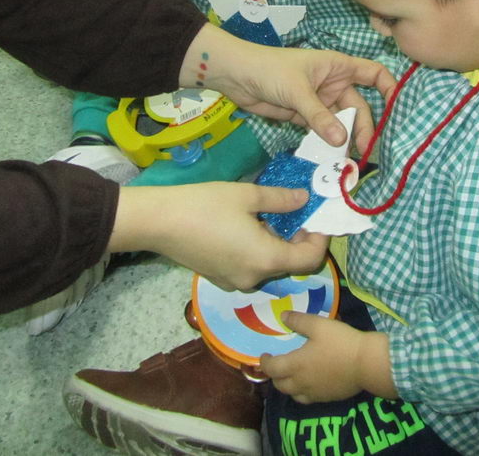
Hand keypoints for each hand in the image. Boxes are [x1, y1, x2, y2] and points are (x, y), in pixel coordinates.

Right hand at [108, 182, 328, 289]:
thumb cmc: (204, 205)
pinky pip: (248, 267)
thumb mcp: (247, 196)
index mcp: (266, 259)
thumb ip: (281, 200)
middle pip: (289, 264)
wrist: (158, 222)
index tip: (318, 218)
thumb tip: (305, 199)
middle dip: (297, 239)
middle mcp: (253, 278)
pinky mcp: (218, 278)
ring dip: (276, 243)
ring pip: (268, 265)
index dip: (320, 239)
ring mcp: (234, 282)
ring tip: (268, 215)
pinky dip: (256, 250)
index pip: (309, 259)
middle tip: (296, 211)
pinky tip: (245, 227)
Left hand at [180, 25, 396, 153]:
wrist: (235, 75)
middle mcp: (334, 84)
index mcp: (338, 67)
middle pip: (359, 107)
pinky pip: (323, 132)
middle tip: (366, 150)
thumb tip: (342, 141)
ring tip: (351, 160)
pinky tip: (332, 158)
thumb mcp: (297, 91)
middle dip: (365, 128)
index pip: (374, 74)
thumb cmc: (269, 69)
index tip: (397, 111)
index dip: (389, 89)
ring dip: (346, 140)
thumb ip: (319, 116)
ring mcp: (320, 101)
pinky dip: (328, 144)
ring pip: (342, 123)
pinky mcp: (305, 116)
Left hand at [260, 314, 394, 402]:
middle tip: (277, 365)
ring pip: (292, 394)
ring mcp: (314, 392)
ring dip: (287, 385)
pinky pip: (307, 398)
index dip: (265, 362)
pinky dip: (301, 392)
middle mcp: (301, 382)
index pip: (272, 368)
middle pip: (279, 385)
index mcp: (295, 364)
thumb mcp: (318, 325)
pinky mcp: (326, 398)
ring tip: (290, 375)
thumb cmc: (340, 342)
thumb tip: (282, 317)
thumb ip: (298, 321)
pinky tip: (309, 383)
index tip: (265, 356)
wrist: (366, 363)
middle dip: (274, 375)